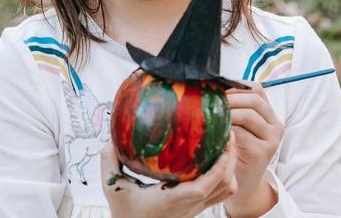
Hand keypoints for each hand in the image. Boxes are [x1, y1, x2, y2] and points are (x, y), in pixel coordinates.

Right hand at [101, 130, 238, 217]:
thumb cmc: (125, 214)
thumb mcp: (112, 188)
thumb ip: (109, 162)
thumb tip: (110, 139)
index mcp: (172, 199)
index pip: (204, 186)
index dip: (219, 166)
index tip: (223, 141)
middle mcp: (189, 205)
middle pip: (224, 185)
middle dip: (230, 158)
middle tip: (228, 131)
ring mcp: (195, 208)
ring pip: (226, 190)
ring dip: (230, 167)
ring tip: (226, 142)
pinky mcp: (196, 207)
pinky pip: (219, 193)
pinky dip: (225, 175)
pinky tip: (216, 157)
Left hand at [224, 83, 282, 214]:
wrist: (242, 181)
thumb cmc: (236, 148)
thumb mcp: (238, 124)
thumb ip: (234, 106)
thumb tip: (211, 84)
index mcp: (269, 113)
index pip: (256, 89)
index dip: (236, 86)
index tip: (218, 90)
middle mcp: (275, 125)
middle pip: (254, 99)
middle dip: (230, 98)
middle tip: (212, 101)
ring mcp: (271, 139)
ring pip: (248, 114)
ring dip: (227, 112)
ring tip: (212, 115)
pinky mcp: (263, 153)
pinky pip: (242, 134)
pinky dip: (227, 130)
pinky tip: (216, 132)